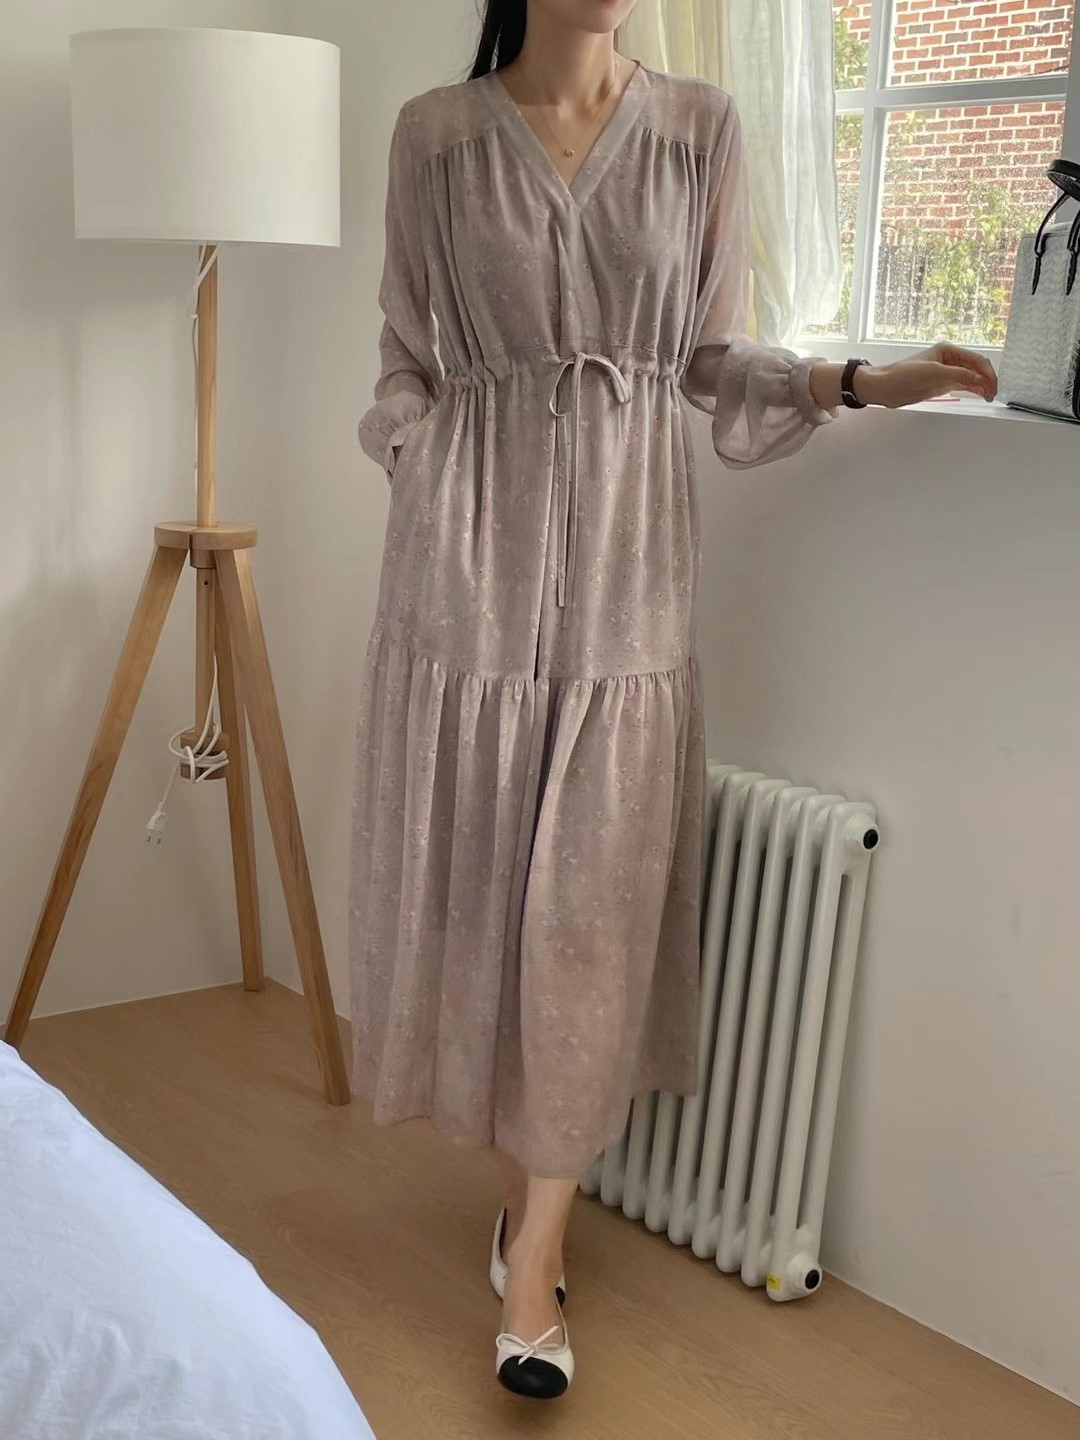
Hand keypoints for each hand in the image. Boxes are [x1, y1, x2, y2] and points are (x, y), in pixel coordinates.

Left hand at [855, 343, 997, 407]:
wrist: (884, 387)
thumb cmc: (903, 375)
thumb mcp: (934, 373)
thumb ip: (959, 375)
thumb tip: (979, 379)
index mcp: (948, 350)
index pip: (975, 360)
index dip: (987, 372)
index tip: (992, 385)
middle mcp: (949, 360)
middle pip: (976, 368)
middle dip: (987, 379)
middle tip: (994, 392)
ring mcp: (946, 372)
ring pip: (971, 378)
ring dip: (981, 386)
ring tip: (989, 396)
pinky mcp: (941, 384)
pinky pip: (963, 385)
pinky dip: (973, 390)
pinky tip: (980, 395)